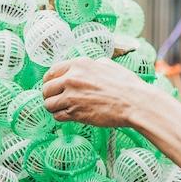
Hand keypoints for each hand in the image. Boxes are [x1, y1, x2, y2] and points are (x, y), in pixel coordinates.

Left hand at [42, 57, 166, 127]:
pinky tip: (68, 116)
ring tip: (62, 109)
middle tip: (56, 100)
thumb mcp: (109, 65)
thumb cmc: (126, 85)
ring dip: (54, 108)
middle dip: (50, 95)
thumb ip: (94, 64)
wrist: (135, 103)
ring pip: (49, 104)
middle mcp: (72, 79)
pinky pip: (57, 116)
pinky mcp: (75, 113)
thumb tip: (91, 65)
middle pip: (46, 89)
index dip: (50, 81)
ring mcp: (71, 96)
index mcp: (79, 65)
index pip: (51, 72)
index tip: (52, 86)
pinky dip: (60, 117)